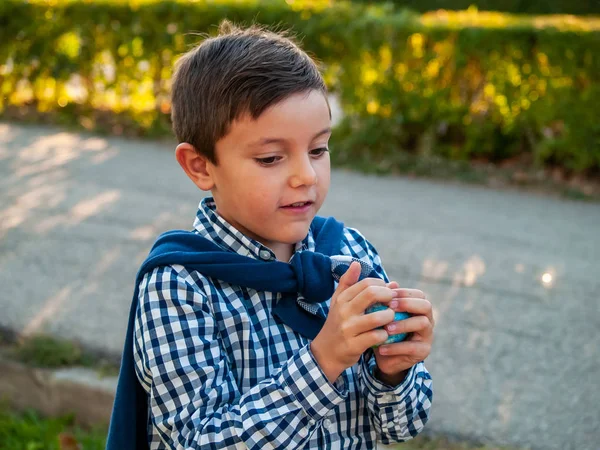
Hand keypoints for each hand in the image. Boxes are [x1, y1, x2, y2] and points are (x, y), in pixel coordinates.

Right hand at [311, 262, 397, 382]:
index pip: (366, 283)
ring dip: (389, 316)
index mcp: (342, 299)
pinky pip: (377, 336)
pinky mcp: (353, 345)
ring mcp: (348, 329)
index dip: (382, 285)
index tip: (388, 292)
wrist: (325, 353)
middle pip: (372, 294)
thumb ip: (347, 282)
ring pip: (377, 317)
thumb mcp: (338, 302)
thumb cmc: (337, 323)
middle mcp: (344, 312)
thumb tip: (357, 263)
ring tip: (390, 318)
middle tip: (393, 302)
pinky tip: (385, 334)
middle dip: (388, 296)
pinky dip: (385, 334)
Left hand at [373, 283, 433, 385]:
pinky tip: (381, 348)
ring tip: (386, 328)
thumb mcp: (381, 313)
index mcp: (419, 308)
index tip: (386, 294)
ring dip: (403, 324)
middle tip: (390, 306)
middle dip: (407, 304)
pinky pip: (412, 347)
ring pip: (422, 323)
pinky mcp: (423, 351)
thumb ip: (384, 299)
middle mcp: (427, 319)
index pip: (418, 294)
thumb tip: (390, 283)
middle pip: (426, 305)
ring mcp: (427, 336)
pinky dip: (395, 347)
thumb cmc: (382, 328)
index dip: (403, 292)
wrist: (383, 355)